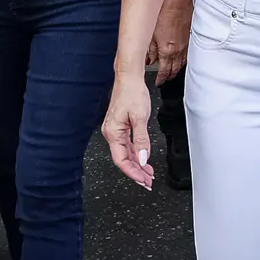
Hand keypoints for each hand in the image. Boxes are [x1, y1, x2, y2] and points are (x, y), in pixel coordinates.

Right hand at [103, 70, 153, 187]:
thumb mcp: (140, 117)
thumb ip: (142, 140)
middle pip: (123, 159)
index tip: (143, 181)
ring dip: (138, 164)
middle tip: (148, 182)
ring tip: (148, 174)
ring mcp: (116, 130)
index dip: (132, 172)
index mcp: (113, 133)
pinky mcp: (121, 127)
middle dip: (136, 172)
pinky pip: (128, 145)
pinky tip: (143, 159)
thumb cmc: (132, 93)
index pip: (121, 160)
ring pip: (126, 153)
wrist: (129, 78)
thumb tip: (143, 159)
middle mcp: (111, 133)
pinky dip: (136, 154)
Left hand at [148, 0, 190, 81]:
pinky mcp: (190, 36)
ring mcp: (185, 43)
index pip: (164, 71)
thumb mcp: (150, 33)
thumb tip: (149, 59)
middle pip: (175, 69)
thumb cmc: (163, 11)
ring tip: (172, 71)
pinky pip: (187, 53)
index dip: (160, 79)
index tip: (158, 82)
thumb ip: (150, 50)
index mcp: (167, 50)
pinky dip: (183, 59)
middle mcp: (178, 50)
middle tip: (165, 79)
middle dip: (169, 76)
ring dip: (177, 68)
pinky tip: (180, 57)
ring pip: (182, 62)